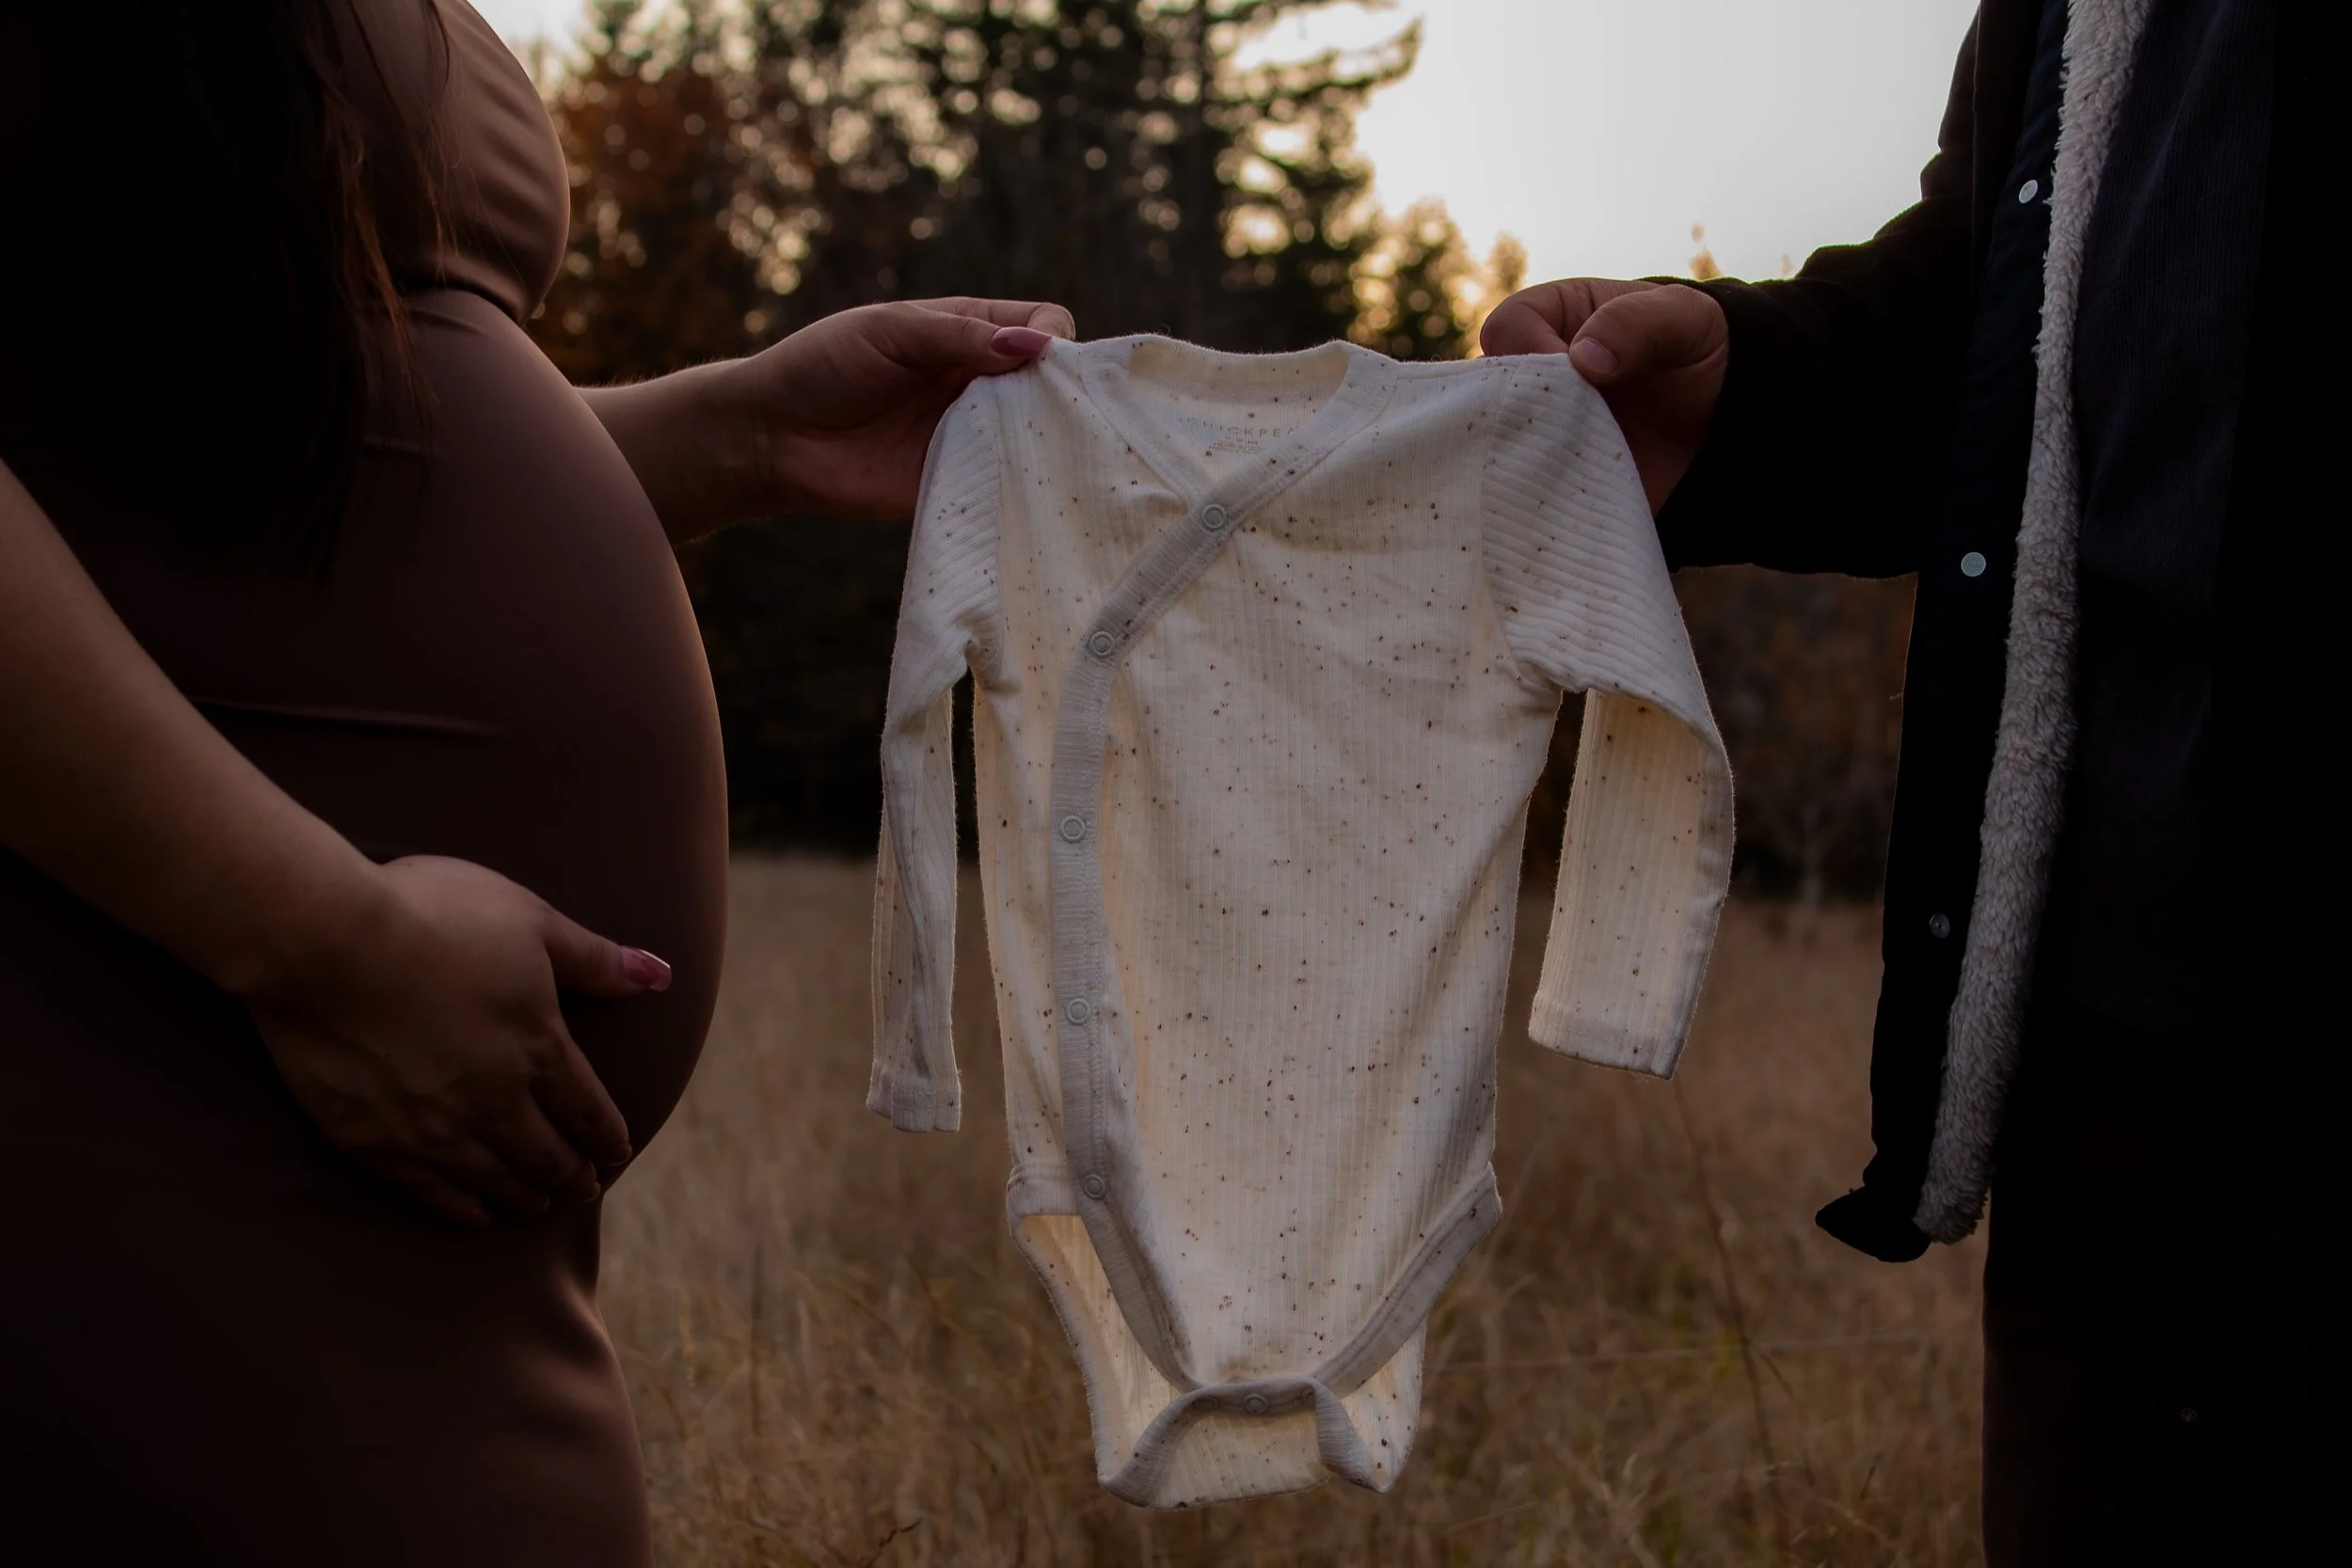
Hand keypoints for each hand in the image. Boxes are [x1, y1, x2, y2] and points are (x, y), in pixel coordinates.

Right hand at [240, 855, 665, 1226]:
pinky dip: (459, 1208)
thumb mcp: (530, 921)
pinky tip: (471, 1215)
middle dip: (572, 1175)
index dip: (607, 1134)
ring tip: (535, 1205)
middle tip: (584, 1189)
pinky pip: (430, 1191)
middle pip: (545, 1154)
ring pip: (493, 1179)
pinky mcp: (372, 1141)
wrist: (323, 941)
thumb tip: (662, 974)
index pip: (588, 1108)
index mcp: (537, 1047)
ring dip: (522, 1195)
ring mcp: (431, 1127)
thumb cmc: (431, 913)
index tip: (617, 1152)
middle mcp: (493, 1099)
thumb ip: (596, 958)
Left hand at [739, 297, 1076, 519]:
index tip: (1042, 356)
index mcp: (969, 332)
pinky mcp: (958, 483)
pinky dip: (1024, 484)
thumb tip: (1036, 344)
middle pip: (1051, 383)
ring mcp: (973, 435)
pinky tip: (1031, 483)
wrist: (771, 437)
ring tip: (1050, 447)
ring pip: (1039, 436)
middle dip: (1066, 394)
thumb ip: (958, 335)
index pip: (1043, 324)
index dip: (1054, 338)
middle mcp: (980, 383)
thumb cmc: (824, 366)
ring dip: (1051, 441)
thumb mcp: (891, 331)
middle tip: (1059, 410)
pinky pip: (1005, 484)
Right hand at [1480, 278, 1728, 513]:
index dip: (1529, 348)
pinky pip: (1525, 488)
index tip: (1576, 372)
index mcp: (1553, 319)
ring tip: (1578, 464)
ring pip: (1500, 443)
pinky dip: (1540, 497)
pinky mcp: (1552, 475)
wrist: (1729, 420)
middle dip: (1522, 409)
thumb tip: (1584, 360)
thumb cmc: (1697, 349)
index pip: (1508, 327)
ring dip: (1530, 457)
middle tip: (1570, 428)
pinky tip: (1572, 498)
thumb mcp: (1681, 318)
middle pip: (1490, 390)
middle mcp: (1534, 375)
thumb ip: (1633, 324)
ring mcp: (1539, 428)